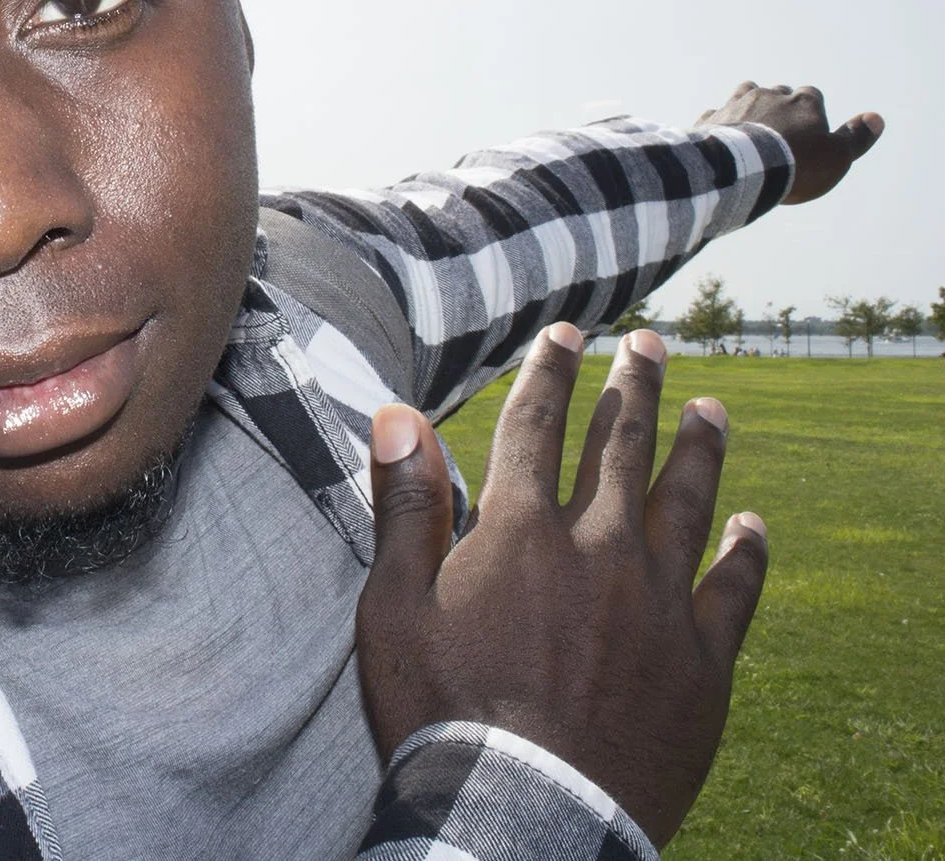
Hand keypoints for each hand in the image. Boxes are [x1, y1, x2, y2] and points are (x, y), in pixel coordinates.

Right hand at [355, 325, 767, 845]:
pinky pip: (734, 588)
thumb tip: (399, 413)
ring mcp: (658, 602)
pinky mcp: (701, 661)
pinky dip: (745, 550)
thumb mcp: (394, 606)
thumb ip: (406, 504)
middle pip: (620, 446)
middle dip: (634, 387)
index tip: (566, 334)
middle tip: (648, 345)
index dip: (551, 372)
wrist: (522, 816)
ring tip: (711, 409)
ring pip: (686, 501)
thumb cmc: (442, 712)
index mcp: (519, 531)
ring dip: (698, 447)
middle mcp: (597, 548)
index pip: (536, 425)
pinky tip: (753, 524)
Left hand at [695, 81, 881, 203]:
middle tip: (781, 135)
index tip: (811, 132)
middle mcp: (769, 95)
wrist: (742, 170)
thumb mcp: (838, 157)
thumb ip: (856, 137)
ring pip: (745, 94)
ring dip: (749, 106)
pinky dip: (720, 123)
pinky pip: (715, 114)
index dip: (812, 112)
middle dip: (780, 107)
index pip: (812, 96)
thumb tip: (876, 118)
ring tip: (752, 129)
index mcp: (802, 101)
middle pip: (778, 93)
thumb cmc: (796, 165)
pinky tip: (720, 137)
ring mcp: (736, 104)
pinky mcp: (710, 120)